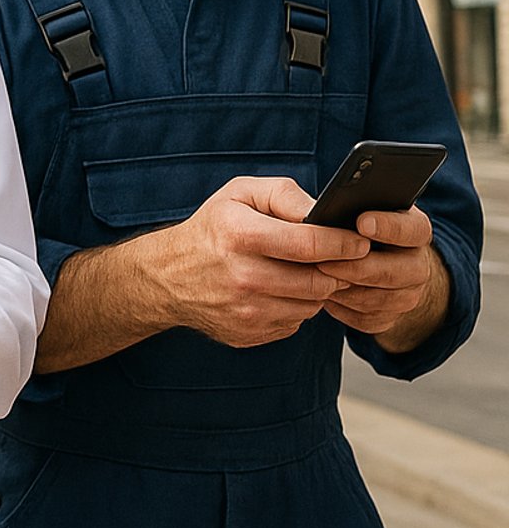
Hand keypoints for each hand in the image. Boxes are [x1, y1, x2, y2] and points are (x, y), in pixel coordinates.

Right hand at [150, 176, 365, 347]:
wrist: (167, 277)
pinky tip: (282, 290)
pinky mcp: (249, 333)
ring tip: (305, 271)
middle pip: (319, 280)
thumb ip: (284, 194)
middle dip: (336, 269)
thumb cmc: (212, 229)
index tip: (360, 242)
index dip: (344, 243)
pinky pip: (295, 322)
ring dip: (317, 289)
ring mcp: (246, 311)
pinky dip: (296, 306)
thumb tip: (325, 211)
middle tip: (340, 259)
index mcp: (240, 235)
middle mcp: (243, 276)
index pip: (311, 243)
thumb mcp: (239, 194)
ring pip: (312, 305)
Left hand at [316, 205, 445, 348]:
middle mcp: (417, 265)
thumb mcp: (355, 207)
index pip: (412, 230)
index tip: (362, 223)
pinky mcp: (387, 318)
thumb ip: (346, 205)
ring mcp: (406, 295)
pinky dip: (340, 306)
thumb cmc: (353, 227)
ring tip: (315, 275)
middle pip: (394, 272)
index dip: (389, 227)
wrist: (369, 263)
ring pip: (377, 298)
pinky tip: (321, 292)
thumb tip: (321, 211)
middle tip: (324, 260)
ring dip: (345, 288)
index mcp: (414, 230)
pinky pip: (363, 317)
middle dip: (356, 267)